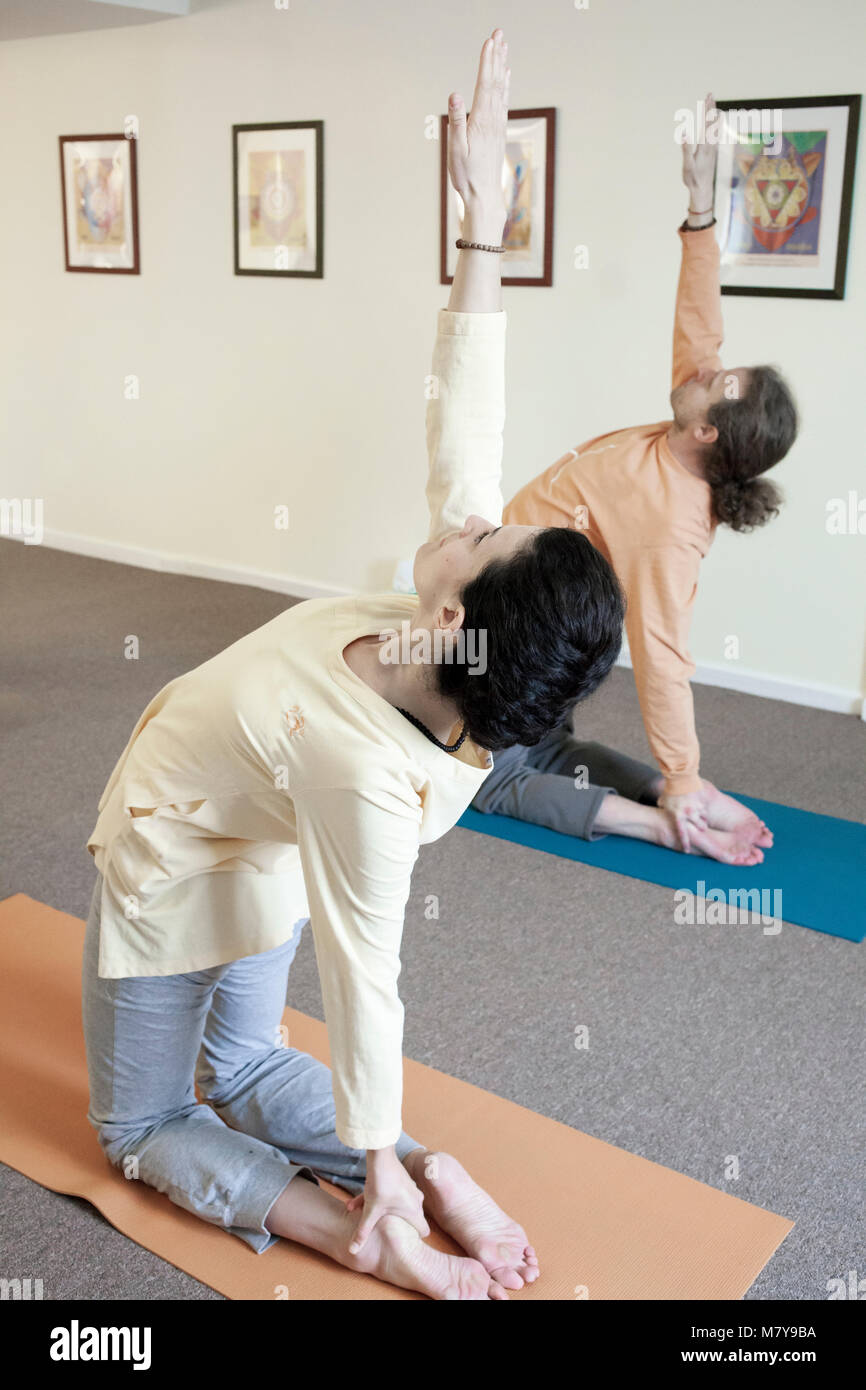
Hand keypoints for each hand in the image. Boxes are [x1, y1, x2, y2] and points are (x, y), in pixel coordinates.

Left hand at [346, 1146, 429, 1253]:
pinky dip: (379, 1197)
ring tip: (358, 1210)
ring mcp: (411, 1189)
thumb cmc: (380, 1184)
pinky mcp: (403, 1181)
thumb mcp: (370, 1211)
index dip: (414, 1238)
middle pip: (408, 1219)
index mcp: (414, 1211)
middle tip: (379, 1226)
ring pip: (396, 1205)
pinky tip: (357, 1200)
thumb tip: (352, 1251)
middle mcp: (416, 1200)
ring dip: (380, 1208)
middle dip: (392, 1223)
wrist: (381, 1155)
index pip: (424, 1231)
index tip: (401, 1240)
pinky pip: (392, 1194)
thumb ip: (363, 1232)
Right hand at [447, 28, 509, 239]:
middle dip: (497, 56)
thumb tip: (455, 94)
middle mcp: (493, 119)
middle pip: (496, 81)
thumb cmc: (466, 176)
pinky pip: (503, 100)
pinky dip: (505, 83)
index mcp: (481, 121)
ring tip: (503, 46)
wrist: (484, 195)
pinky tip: (506, 75)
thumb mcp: (456, 150)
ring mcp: (497, 124)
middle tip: (499, 33)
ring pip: (501, 88)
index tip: (490, 40)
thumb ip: (456, 121)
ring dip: (501, 65)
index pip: (485, 84)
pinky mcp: (498, 130)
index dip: (487, 61)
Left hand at [658, 787, 710, 851]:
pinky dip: (704, 811)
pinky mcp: (702, 802)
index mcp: (678, 816)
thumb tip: (661, 807)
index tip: (685, 850)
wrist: (680, 778)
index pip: (682, 834)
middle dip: (701, 831)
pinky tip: (701, 810)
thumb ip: (663, 806)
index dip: (684, 843)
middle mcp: (689, 814)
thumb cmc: (669, 790)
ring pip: (705, 820)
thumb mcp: (663, 800)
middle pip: (700, 828)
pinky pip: (705, 810)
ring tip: (701, 821)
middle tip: (700, 831)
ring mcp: (697, 809)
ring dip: (703, 821)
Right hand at [682, 91, 717, 203]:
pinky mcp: (712, 152)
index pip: (706, 124)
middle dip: (711, 108)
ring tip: (713, 103)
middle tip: (710, 94)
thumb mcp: (687, 166)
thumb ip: (686, 149)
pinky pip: (715, 134)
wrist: (703, 190)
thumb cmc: (693, 179)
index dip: (707, 110)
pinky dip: (715, 125)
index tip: (707, 98)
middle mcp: (710, 145)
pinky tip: (717, 121)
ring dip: (713, 114)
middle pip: (711, 123)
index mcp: (704, 146)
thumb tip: (684, 134)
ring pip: (714, 127)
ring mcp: (712, 149)